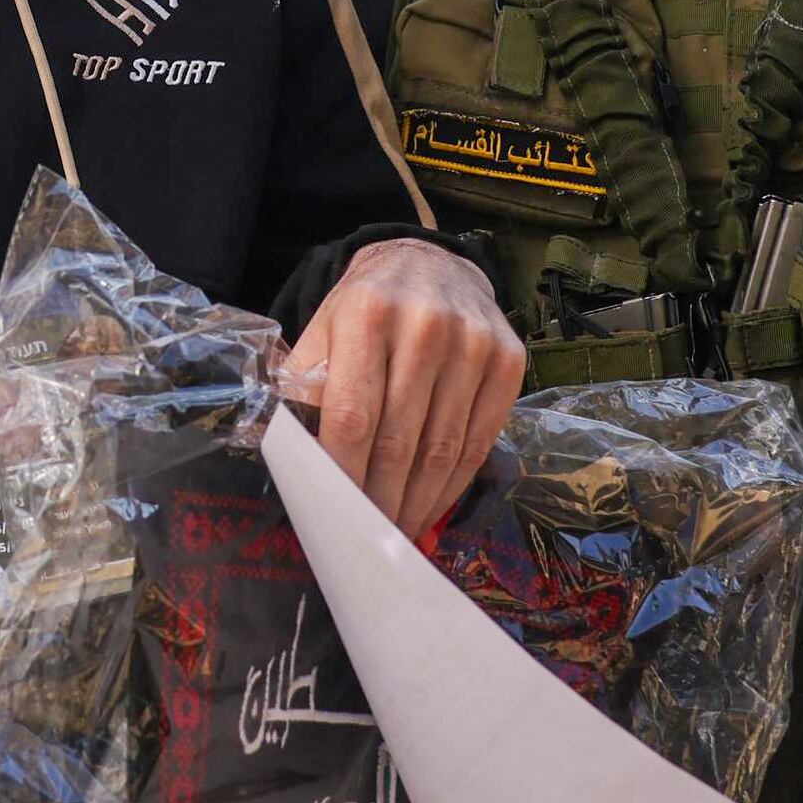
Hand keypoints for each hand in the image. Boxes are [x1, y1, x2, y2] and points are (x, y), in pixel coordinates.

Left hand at [284, 238, 525, 541]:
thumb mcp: (321, 332)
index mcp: (367, 313)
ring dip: (416, 502)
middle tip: (365, 539)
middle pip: (399, 439)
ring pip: (443, 449)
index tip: (333, 513)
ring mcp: (474, 343)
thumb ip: (304, 388)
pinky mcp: (509, 360)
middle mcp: (426, 325)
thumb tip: (293, 460)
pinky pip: (479, 442)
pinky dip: (453, 485)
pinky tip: (430, 506)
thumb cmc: (364, 309)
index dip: (342, 473)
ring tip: (395, 533)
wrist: (430, 263)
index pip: (353, 414)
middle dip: (379, 499)